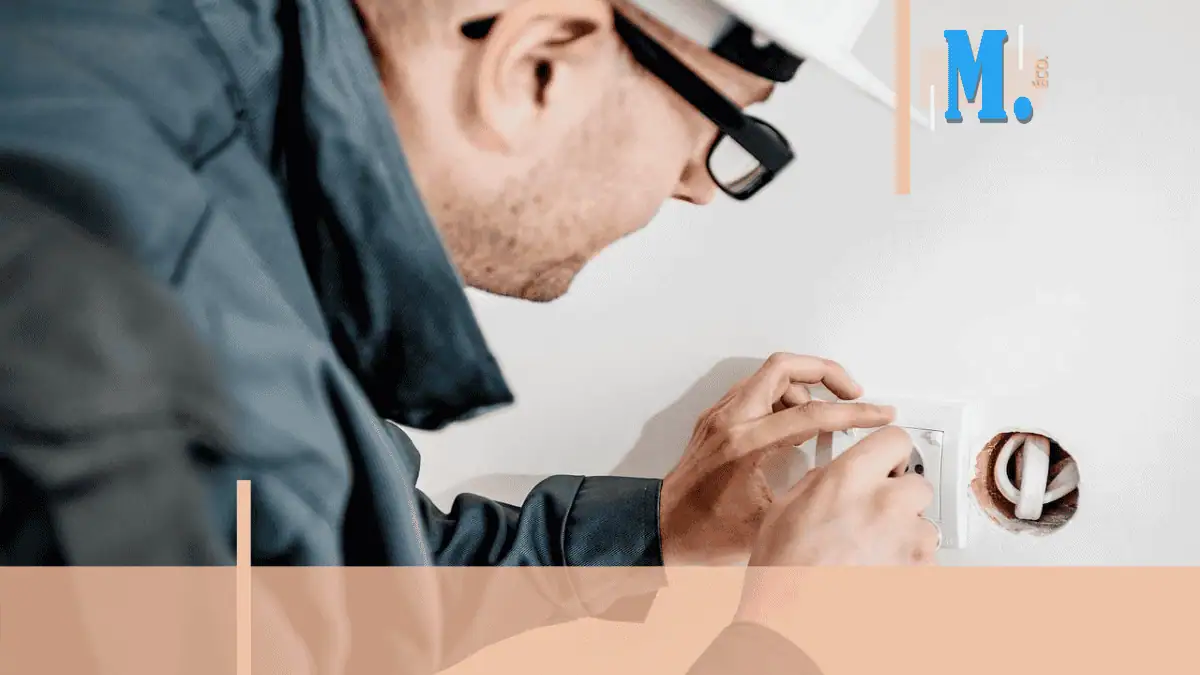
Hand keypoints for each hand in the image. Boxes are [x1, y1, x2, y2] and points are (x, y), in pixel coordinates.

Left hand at [658, 353, 895, 565]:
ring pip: (768, 375)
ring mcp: (719, 417)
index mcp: (745, 445)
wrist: (663, 530)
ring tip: (823, 414)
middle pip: (785, 367)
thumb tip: (845, 483)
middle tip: (851, 391)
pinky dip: (781, 397)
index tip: (878, 413)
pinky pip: (754, 391)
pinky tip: (794, 423)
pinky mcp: (715, 420)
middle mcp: (730, 421)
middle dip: (826, 372)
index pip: (811, 413)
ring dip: (803, 386)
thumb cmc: (704, 532)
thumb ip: (808, 493)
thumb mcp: (769, 521)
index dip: (854, 412)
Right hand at [732, 426, 938, 636]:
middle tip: (877, 512)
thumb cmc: (784, 573)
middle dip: (901, 496)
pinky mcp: (919, 573)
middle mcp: (886, 503)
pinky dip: (908, 565)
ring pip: (924, 524)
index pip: (896, 440)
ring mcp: (907, 540)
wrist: (794, 622)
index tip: (887, 461)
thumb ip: (818, 482)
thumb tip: (831, 477)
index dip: (889, 452)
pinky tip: (877, 572)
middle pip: (918, 483)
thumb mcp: (785, 508)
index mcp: (849, 479)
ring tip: (872, 551)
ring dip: (906, 533)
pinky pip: (925, 560)